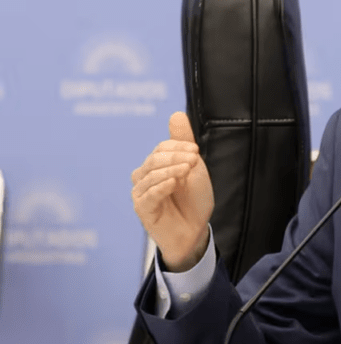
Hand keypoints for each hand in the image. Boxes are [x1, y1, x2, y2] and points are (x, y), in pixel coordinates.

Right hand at [131, 111, 213, 271]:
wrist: (196, 229)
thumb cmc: (194, 199)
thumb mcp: (194, 167)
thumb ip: (183, 142)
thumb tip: (176, 113)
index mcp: (157, 165)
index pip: (162, 147)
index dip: (178, 146)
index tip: (196, 151)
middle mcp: (145, 176)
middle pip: (154, 159)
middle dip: (175, 157)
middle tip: (194, 160)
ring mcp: (141, 192)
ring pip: (150, 174)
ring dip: (170, 170)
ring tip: (187, 171)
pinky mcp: (142, 209)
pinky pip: (148, 194)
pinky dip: (161, 186)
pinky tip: (174, 184)